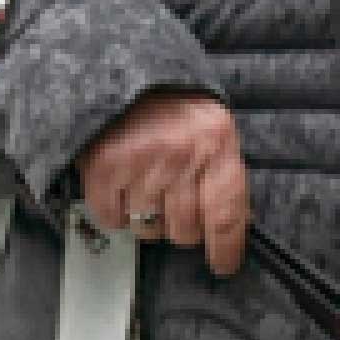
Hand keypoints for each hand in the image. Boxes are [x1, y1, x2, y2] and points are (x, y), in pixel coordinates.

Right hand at [75, 92, 248, 271]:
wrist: (121, 74)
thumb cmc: (172, 108)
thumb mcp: (213, 132)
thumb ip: (224, 176)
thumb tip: (234, 227)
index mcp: (217, 144)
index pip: (227, 215)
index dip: (226, 248)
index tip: (223, 265)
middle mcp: (181, 154)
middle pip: (185, 229)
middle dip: (181, 228)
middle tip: (173, 205)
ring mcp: (141, 162)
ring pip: (148, 228)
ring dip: (148, 219)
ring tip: (146, 189)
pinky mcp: (104, 168)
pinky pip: (113, 218)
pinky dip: (116, 213)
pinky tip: (122, 191)